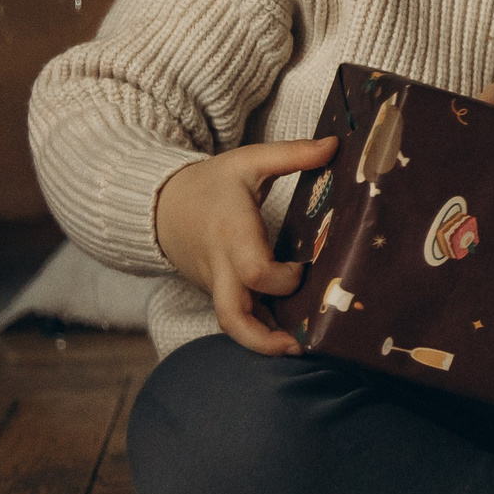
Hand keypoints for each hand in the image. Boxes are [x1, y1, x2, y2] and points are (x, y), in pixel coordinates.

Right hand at [153, 136, 336, 356]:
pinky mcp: (218, 291)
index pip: (253, 271)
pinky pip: (237, 316)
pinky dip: (259, 330)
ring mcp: (217, 284)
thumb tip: (334, 144)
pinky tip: (288, 336)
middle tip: (300, 345)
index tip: (304, 269)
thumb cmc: (210, 183)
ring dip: (262, 342)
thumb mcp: (247, 161)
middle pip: (232, 316)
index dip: (282, 278)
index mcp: (230, 233)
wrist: (159, 206)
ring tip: (299, 349)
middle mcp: (221, 266)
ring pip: (232, 324)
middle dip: (262, 338)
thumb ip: (291, 154)